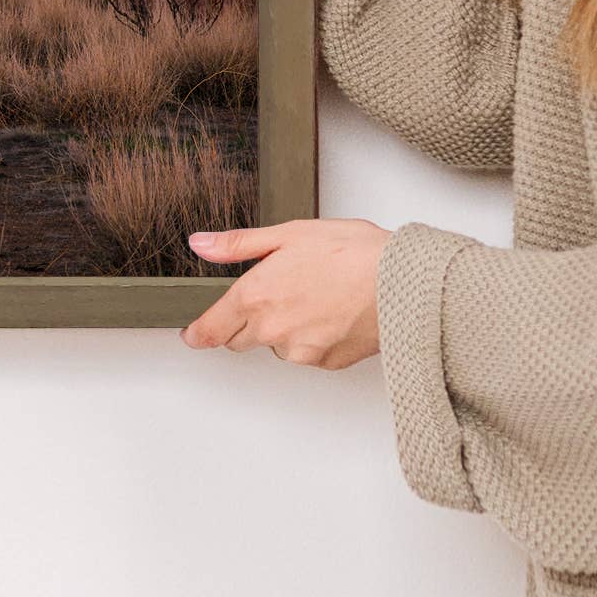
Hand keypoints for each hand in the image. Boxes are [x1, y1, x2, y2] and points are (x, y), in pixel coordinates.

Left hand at [181, 216, 386, 367]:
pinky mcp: (328, 363)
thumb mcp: (288, 234)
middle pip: (241, 340)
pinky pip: (308, 354)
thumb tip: (200, 245)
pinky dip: (313, 338)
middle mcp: (273, 331)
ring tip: (314, 297)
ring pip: (277, 347)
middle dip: (246, 323)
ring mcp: (301, 351)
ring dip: (284, 330)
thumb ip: (238, 245)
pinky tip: (332, 313)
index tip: (192, 334)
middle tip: (273, 296)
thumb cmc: (353, 253)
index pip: (211, 330)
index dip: (198, 333)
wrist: (404, 282)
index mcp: (255, 297)